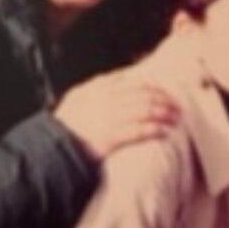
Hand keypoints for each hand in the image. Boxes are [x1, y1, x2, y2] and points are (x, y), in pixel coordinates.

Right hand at [53, 68, 179, 161]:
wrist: (51, 150)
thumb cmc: (65, 126)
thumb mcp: (77, 98)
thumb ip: (98, 86)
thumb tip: (122, 77)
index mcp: (96, 89)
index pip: (131, 82)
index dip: (151, 86)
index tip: (164, 90)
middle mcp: (104, 101)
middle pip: (142, 95)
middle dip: (163, 99)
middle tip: (177, 105)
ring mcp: (107, 118)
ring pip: (144, 111)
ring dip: (163, 113)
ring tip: (175, 118)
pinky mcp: (110, 137)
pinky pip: (138, 130)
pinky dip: (154, 129)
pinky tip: (164, 131)